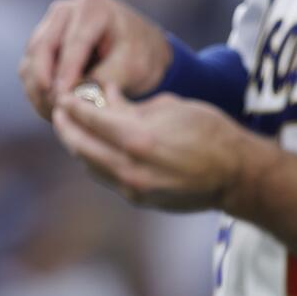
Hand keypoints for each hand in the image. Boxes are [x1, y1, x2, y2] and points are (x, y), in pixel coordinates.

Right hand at [19, 0, 172, 119]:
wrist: (136, 50)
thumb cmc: (138, 54)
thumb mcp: (132, 66)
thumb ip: (105, 79)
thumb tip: (75, 97)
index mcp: (93, 7)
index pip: (75, 41)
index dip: (67, 71)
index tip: (63, 96)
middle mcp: (65, 10)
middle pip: (43, 46)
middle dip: (44, 80)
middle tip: (54, 108)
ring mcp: (49, 25)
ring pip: (31, 59)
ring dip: (38, 89)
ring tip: (56, 113)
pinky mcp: (40, 43)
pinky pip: (28, 68)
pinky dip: (36, 90)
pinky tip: (51, 108)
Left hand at [50, 88, 258, 212]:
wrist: (237, 176)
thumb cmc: (210, 133)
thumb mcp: (172, 107)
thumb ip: (133, 106)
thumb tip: (106, 96)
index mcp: (138, 139)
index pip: (90, 120)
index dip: (72, 106)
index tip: (63, 96)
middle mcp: (129, 167)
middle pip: (80, 146)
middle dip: (65, 127)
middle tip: (59, 112)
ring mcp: (132, 187)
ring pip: (90, 165)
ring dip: (78, 145)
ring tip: (73, 128)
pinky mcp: (138, 199)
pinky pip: (106, 177)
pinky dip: (96, 161)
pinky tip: (96, 148)